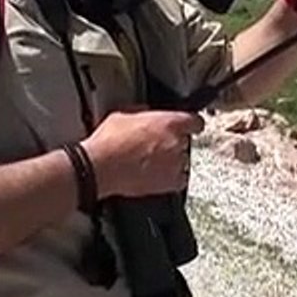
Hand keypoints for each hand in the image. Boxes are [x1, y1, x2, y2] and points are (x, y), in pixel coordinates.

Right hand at [80, 108, 204, 198]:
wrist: (100, 167)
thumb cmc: (109, 142)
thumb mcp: (123, 115)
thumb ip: (142, 113)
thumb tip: (145, 113)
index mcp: (169, 122)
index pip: (195, 121)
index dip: (191, 124)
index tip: (190, 126)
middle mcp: (176, 143)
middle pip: (185, 141)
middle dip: (174, 142)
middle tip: (156, 145)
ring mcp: (174, 164)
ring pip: (183, 160)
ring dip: (173, 160)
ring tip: (154, 162)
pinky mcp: (168, 183)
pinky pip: (180, 179)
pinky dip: (172, 178)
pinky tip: (158, 175)